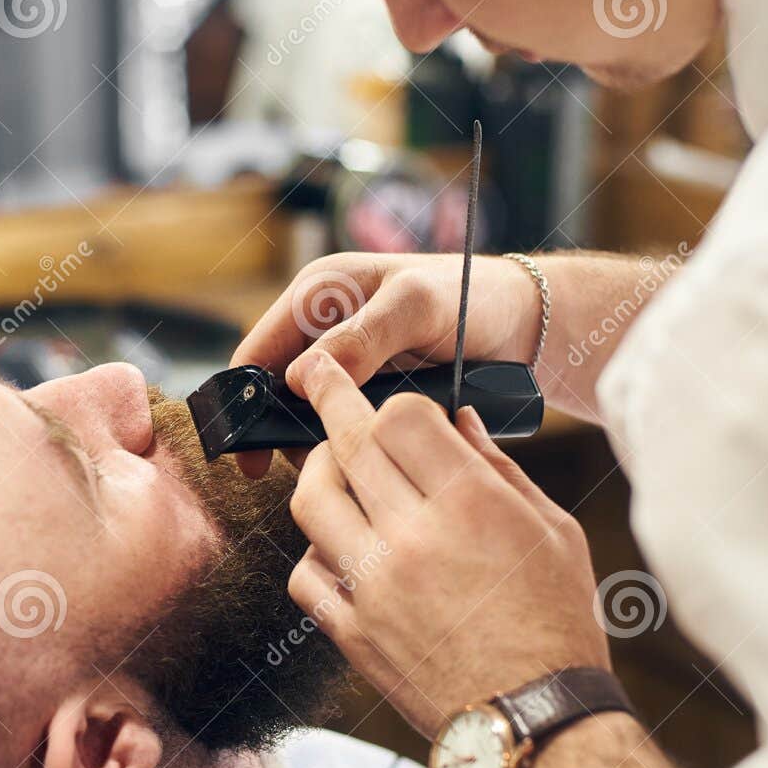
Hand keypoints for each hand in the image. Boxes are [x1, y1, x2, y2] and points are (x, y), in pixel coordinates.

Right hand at [231, 252, 542, 475]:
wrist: (524, 322)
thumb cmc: (473, 298)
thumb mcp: (417, 307)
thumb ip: (362, 336)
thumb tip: (297, 377)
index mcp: (319, 294)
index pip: (256, 352)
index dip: (243, 403)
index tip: (248, 456)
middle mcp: (324, 328)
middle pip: (275, 392)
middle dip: (283, 433)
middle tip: (315, 471)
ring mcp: (347, 363)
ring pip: (307, 416)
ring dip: (318, 445)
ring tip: (348, 473)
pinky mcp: (370, 390)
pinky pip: (340, 425)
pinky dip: (346, 447)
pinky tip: (366, 468)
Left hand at [285, 351, 609, 738]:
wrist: (531, 723)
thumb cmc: (557, 624)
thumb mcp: (553, 533)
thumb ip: (497, 468)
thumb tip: (456, 418)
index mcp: (470, 506)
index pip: (399, 417)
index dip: (392, 402)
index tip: (389, 401)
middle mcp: (412, 539)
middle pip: (346, 446)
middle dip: (329, 400)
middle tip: (318, 377)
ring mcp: (372, 588)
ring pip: (310, 502)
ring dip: (318, 474)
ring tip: (333, 468)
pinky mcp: (350, 632)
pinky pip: (306, 573)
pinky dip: (316, 551)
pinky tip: (341, 547)